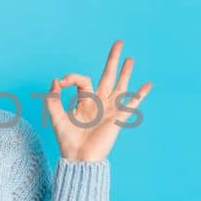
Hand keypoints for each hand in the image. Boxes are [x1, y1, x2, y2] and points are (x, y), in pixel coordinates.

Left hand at [43, 40, 152, 162]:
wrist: (79, 158)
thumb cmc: (67, 142)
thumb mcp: (55, 117)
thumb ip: (52, 98)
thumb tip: (56, 79)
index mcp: (84, 102)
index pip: (82, 80)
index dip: (71, 77)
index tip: (61, 82)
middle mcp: (99, 103)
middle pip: (108, 76)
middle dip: (112, 59)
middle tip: (118, 42)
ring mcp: (110, 109)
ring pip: (120, 86)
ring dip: (125, 72)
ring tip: (130, 58)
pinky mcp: (117, 118)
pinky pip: (131, 104)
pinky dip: (140, 94)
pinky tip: (148, 84)